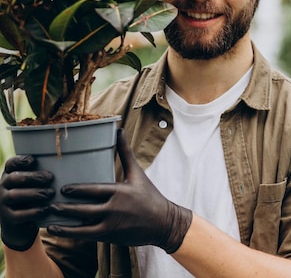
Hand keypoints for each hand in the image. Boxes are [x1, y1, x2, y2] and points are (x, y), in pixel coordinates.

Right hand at [0, 155, 53, 250]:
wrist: (21, 225)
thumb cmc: (33, 198)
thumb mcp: (35, 185)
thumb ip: (43, 174)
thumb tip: (66, 163)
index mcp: (10, 175)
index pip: (11, 164)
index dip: (20, 160)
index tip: (33, 160)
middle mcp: (3, 187)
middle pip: (14, 178)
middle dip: (32, 177)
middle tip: (50, 177)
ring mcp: (3, 203)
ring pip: (15, 195)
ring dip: (34, 193)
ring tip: (50, 193)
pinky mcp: (8, 219)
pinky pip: (19, 215)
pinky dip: (34, 211)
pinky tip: (46, 209)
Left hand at [47, 129, 192, 253]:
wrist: (163, 223)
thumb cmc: (149, 195)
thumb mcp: (137, 173)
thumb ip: (125, 153)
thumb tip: (119, 130)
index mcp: (120, 191)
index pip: (94, 190)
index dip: (77, 190)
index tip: (63, 188)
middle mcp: (115, 208)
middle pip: (85, 208)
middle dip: (66, 207)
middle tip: (50, 203)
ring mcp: (112, 224)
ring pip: (83, 224)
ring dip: (65, 223)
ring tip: (50, 220)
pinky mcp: (110, 236)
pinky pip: (87, 235)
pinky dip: (72, 233)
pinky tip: (59, 231)